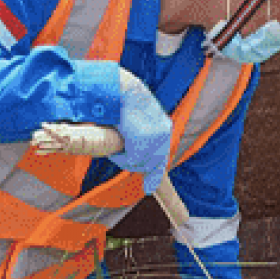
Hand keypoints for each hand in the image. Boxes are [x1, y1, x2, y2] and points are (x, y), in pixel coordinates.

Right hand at [108, 69, 171, 193]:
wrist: (118, 89)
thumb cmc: (119, 102)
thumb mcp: (132, 122)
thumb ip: (136, 141)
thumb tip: (134, 163)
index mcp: (163, 127)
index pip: (161, 157)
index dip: (154, 175)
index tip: (149, 189)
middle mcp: (164, 134)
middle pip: (150, 164)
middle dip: (132, 163)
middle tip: (117, 153)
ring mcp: (156, 139)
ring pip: (139, 164)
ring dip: (124, 158)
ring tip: (116, 142)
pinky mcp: (145, 142)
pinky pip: (131, 160)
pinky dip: (119, 156)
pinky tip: (116, 142)